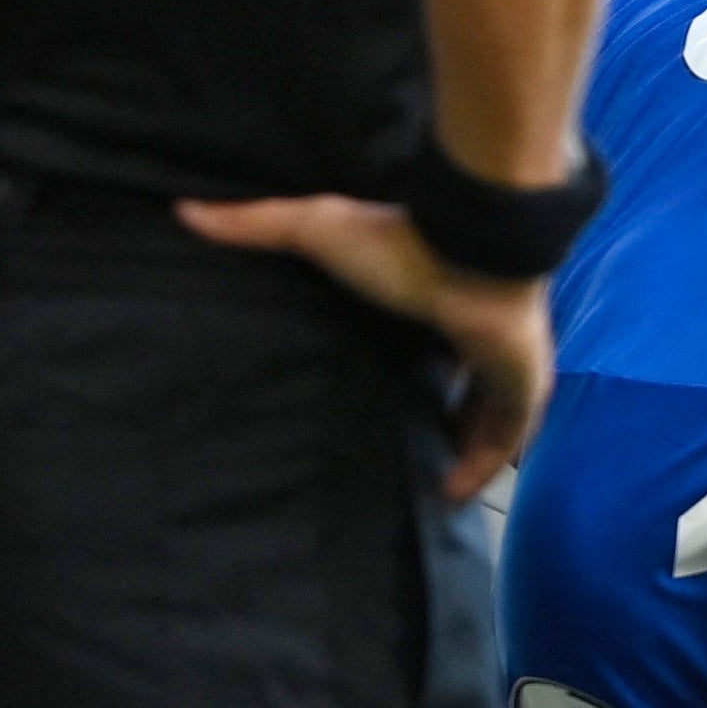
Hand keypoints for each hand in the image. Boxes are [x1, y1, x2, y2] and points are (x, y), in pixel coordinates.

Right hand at [170, 194, 551, 504]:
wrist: (471, 255)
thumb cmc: (399, 246)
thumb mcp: (315, 230)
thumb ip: (258, 225)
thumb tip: (184, 211)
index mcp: (437, 305)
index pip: (427, 344)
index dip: (411, 367)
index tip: (383, 393)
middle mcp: (476, 339)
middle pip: (464, 388)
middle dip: (445, 418)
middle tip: (409, 453)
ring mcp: (505, 368)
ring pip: (488, 421)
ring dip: (466, 450)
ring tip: (433, 486)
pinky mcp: (522, 393)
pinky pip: (503, 444)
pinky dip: (480, 470)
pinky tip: (451, 496)